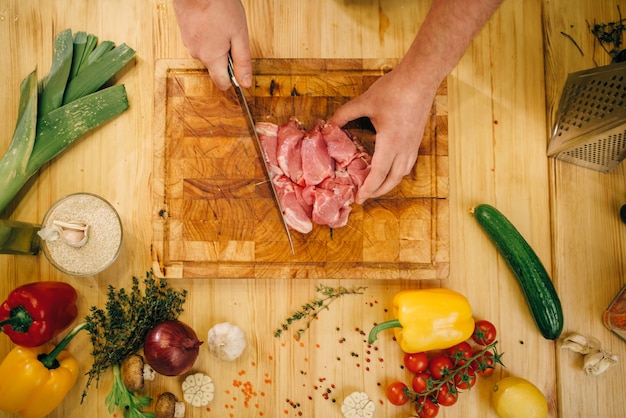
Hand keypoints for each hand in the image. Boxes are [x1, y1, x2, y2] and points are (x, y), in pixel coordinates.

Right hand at [173, 0, 251, 89]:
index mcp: (211, 58)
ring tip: (221, 24)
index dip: (234, 78)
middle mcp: (197, 54)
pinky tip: (212, 20)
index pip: (222, 83)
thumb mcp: (239, 35)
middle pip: (216, 66)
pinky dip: (208, 35)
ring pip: (208, 52)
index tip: (240, 64)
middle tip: (232, 35)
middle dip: (227, 56)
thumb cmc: (218, 5)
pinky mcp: (185, 33)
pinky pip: (201, 41)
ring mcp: (189, 43)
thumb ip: (242, 62)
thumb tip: (245, 83)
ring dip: (217, 43)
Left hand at [329, 66, 438, 203]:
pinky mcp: (417, 138)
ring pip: (403, 172)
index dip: (368, 189)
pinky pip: (408, 162)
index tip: (359, 198)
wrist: (421, 78)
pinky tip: (391, 167)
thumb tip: (329, 124)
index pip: (378, 174)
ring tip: (377, 185)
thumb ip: (345, 114)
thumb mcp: (365, 102)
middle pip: (393, 180)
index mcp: (390, 143)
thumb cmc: (395, 90)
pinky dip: (398, 171)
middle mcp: (404, 148)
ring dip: (390, 182)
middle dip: (379, 191)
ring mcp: (413, 144)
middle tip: (365, 197)